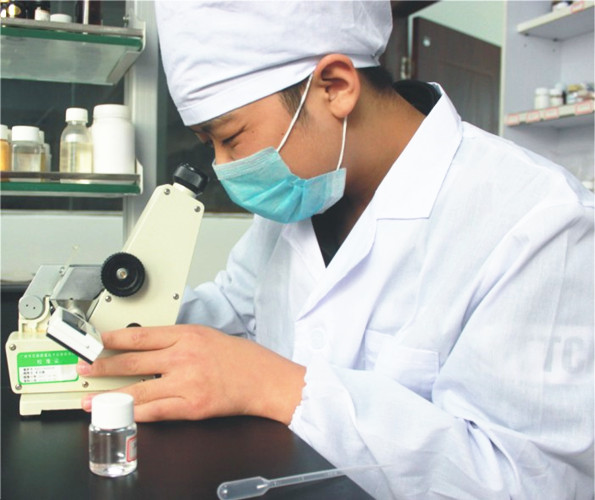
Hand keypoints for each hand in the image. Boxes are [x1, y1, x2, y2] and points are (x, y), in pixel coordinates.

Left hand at [76, 324, 305, 423]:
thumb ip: (178, 340)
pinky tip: (121, 413)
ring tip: (90, 398)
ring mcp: (187, 383)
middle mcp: (184, 357)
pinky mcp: (192, 407)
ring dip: (110, 396)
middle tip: (85, 367)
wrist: (265, 380)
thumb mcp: (208, 336)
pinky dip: (136, 413)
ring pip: (138, 390)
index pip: (141, 336)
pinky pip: (156, 411)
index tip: (98, 341)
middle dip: (102, 365)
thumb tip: (146, 347)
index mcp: (188, 335)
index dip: (114, 339)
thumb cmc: (242, 358)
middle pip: (132, 362)